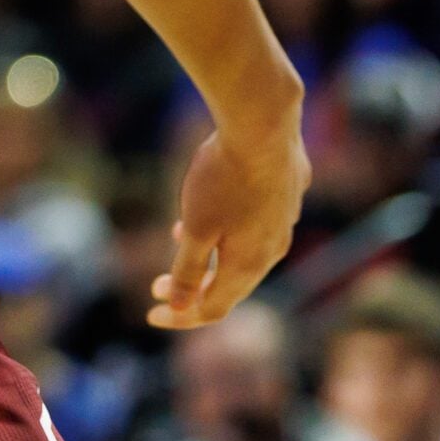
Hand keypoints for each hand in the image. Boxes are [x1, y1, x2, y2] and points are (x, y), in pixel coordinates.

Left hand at [150, 125, 308, 328]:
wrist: (263, 124)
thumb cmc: (224, 178)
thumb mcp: (196, 227)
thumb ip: (189, 269)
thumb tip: (181, 308)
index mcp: (250, 264)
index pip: (214, 308)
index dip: (182, 317)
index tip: (152, 314)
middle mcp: (274, 247)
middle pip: (232, 283)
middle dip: (194, 288)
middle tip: (159, 285)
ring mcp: (284, 219)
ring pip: (245, 250)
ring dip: (211, 256)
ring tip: (177, 240)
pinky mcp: (288, 191)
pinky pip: (256, 222)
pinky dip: (228, 228)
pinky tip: (213, 208)